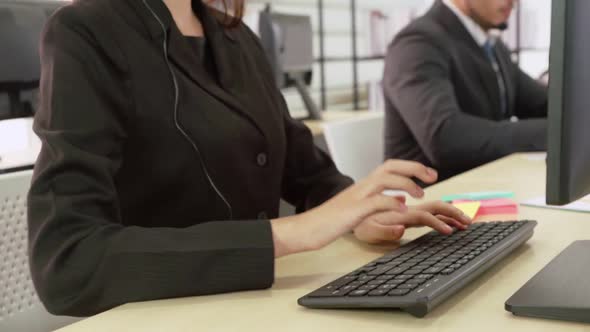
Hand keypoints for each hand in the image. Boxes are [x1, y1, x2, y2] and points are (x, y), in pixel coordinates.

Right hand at [270, 160, 439, 257]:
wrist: (306, 229)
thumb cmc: (329, 223)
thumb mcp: (357, 210)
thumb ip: (377, 204)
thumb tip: (398, 202)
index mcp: (363, 186)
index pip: (390, 167)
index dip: (411, 167)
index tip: (428, 174)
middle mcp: (361, 187)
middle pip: (390, 166)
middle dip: (414, 168)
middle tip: (432, 176)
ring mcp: (357, 197)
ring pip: (385, 179)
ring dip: (406, 183)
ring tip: (420, 194)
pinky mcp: (352, 211)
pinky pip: (375, 201)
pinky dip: (390, 202)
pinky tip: (402, 208)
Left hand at [353, 201, 471, 243]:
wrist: (344, 217)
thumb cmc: (356, 223)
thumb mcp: (368, 230)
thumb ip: (385, 230)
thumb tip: (402, 229)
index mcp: (399, 211)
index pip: (425, 213)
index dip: (438, 220)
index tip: (449, 230)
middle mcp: (404, 209)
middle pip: (434, 205)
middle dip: (451, 211)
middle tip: (467, 221)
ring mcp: (405, 211)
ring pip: (433, 207)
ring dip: (450, 212)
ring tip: (465, 222)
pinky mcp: (403, 215)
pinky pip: (426, 212)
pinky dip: (441, 216)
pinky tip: (448, 223)